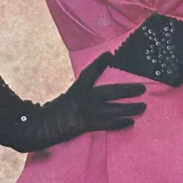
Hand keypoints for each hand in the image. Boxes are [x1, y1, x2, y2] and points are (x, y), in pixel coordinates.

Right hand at [0, 53, 146, 152]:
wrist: (38, 127)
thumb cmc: (48, 115)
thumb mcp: (63, 100)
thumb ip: (75, 96)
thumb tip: (86, 97)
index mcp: (76, 90)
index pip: (90, 72)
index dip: (100, 63)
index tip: (110, 55)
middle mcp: (84, 98)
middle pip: (111, 91)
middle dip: (128, 89)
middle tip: (143, 88)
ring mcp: (86, 112)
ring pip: (114, 109)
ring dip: (130, 108)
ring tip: (143, 106)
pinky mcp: (87, 125)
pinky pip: (107, 124)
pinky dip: (119, 123)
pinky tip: (130, 122)